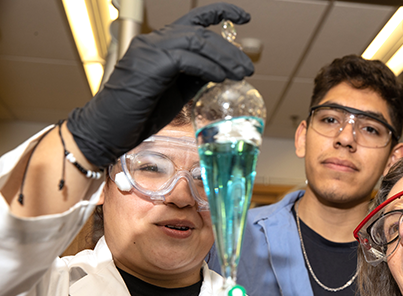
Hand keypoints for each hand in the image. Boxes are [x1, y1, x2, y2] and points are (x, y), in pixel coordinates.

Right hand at [67, 2, 253, 167]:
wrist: (108, 129)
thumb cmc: (140, 113)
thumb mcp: (178, 91)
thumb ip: (196, 77)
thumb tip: (222, 70)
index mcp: (160, 45)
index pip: (194, 20)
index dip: (221, 12)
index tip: (245, 18)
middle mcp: (154, 41)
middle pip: (200, 33)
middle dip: (229, 50)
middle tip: (248, 68)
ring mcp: (149, 50)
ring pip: (196, 41)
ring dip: (224, 58)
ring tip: (241, 74)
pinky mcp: (149, 63)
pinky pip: (186, 58)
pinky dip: (208, 67)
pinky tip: (220, 77)